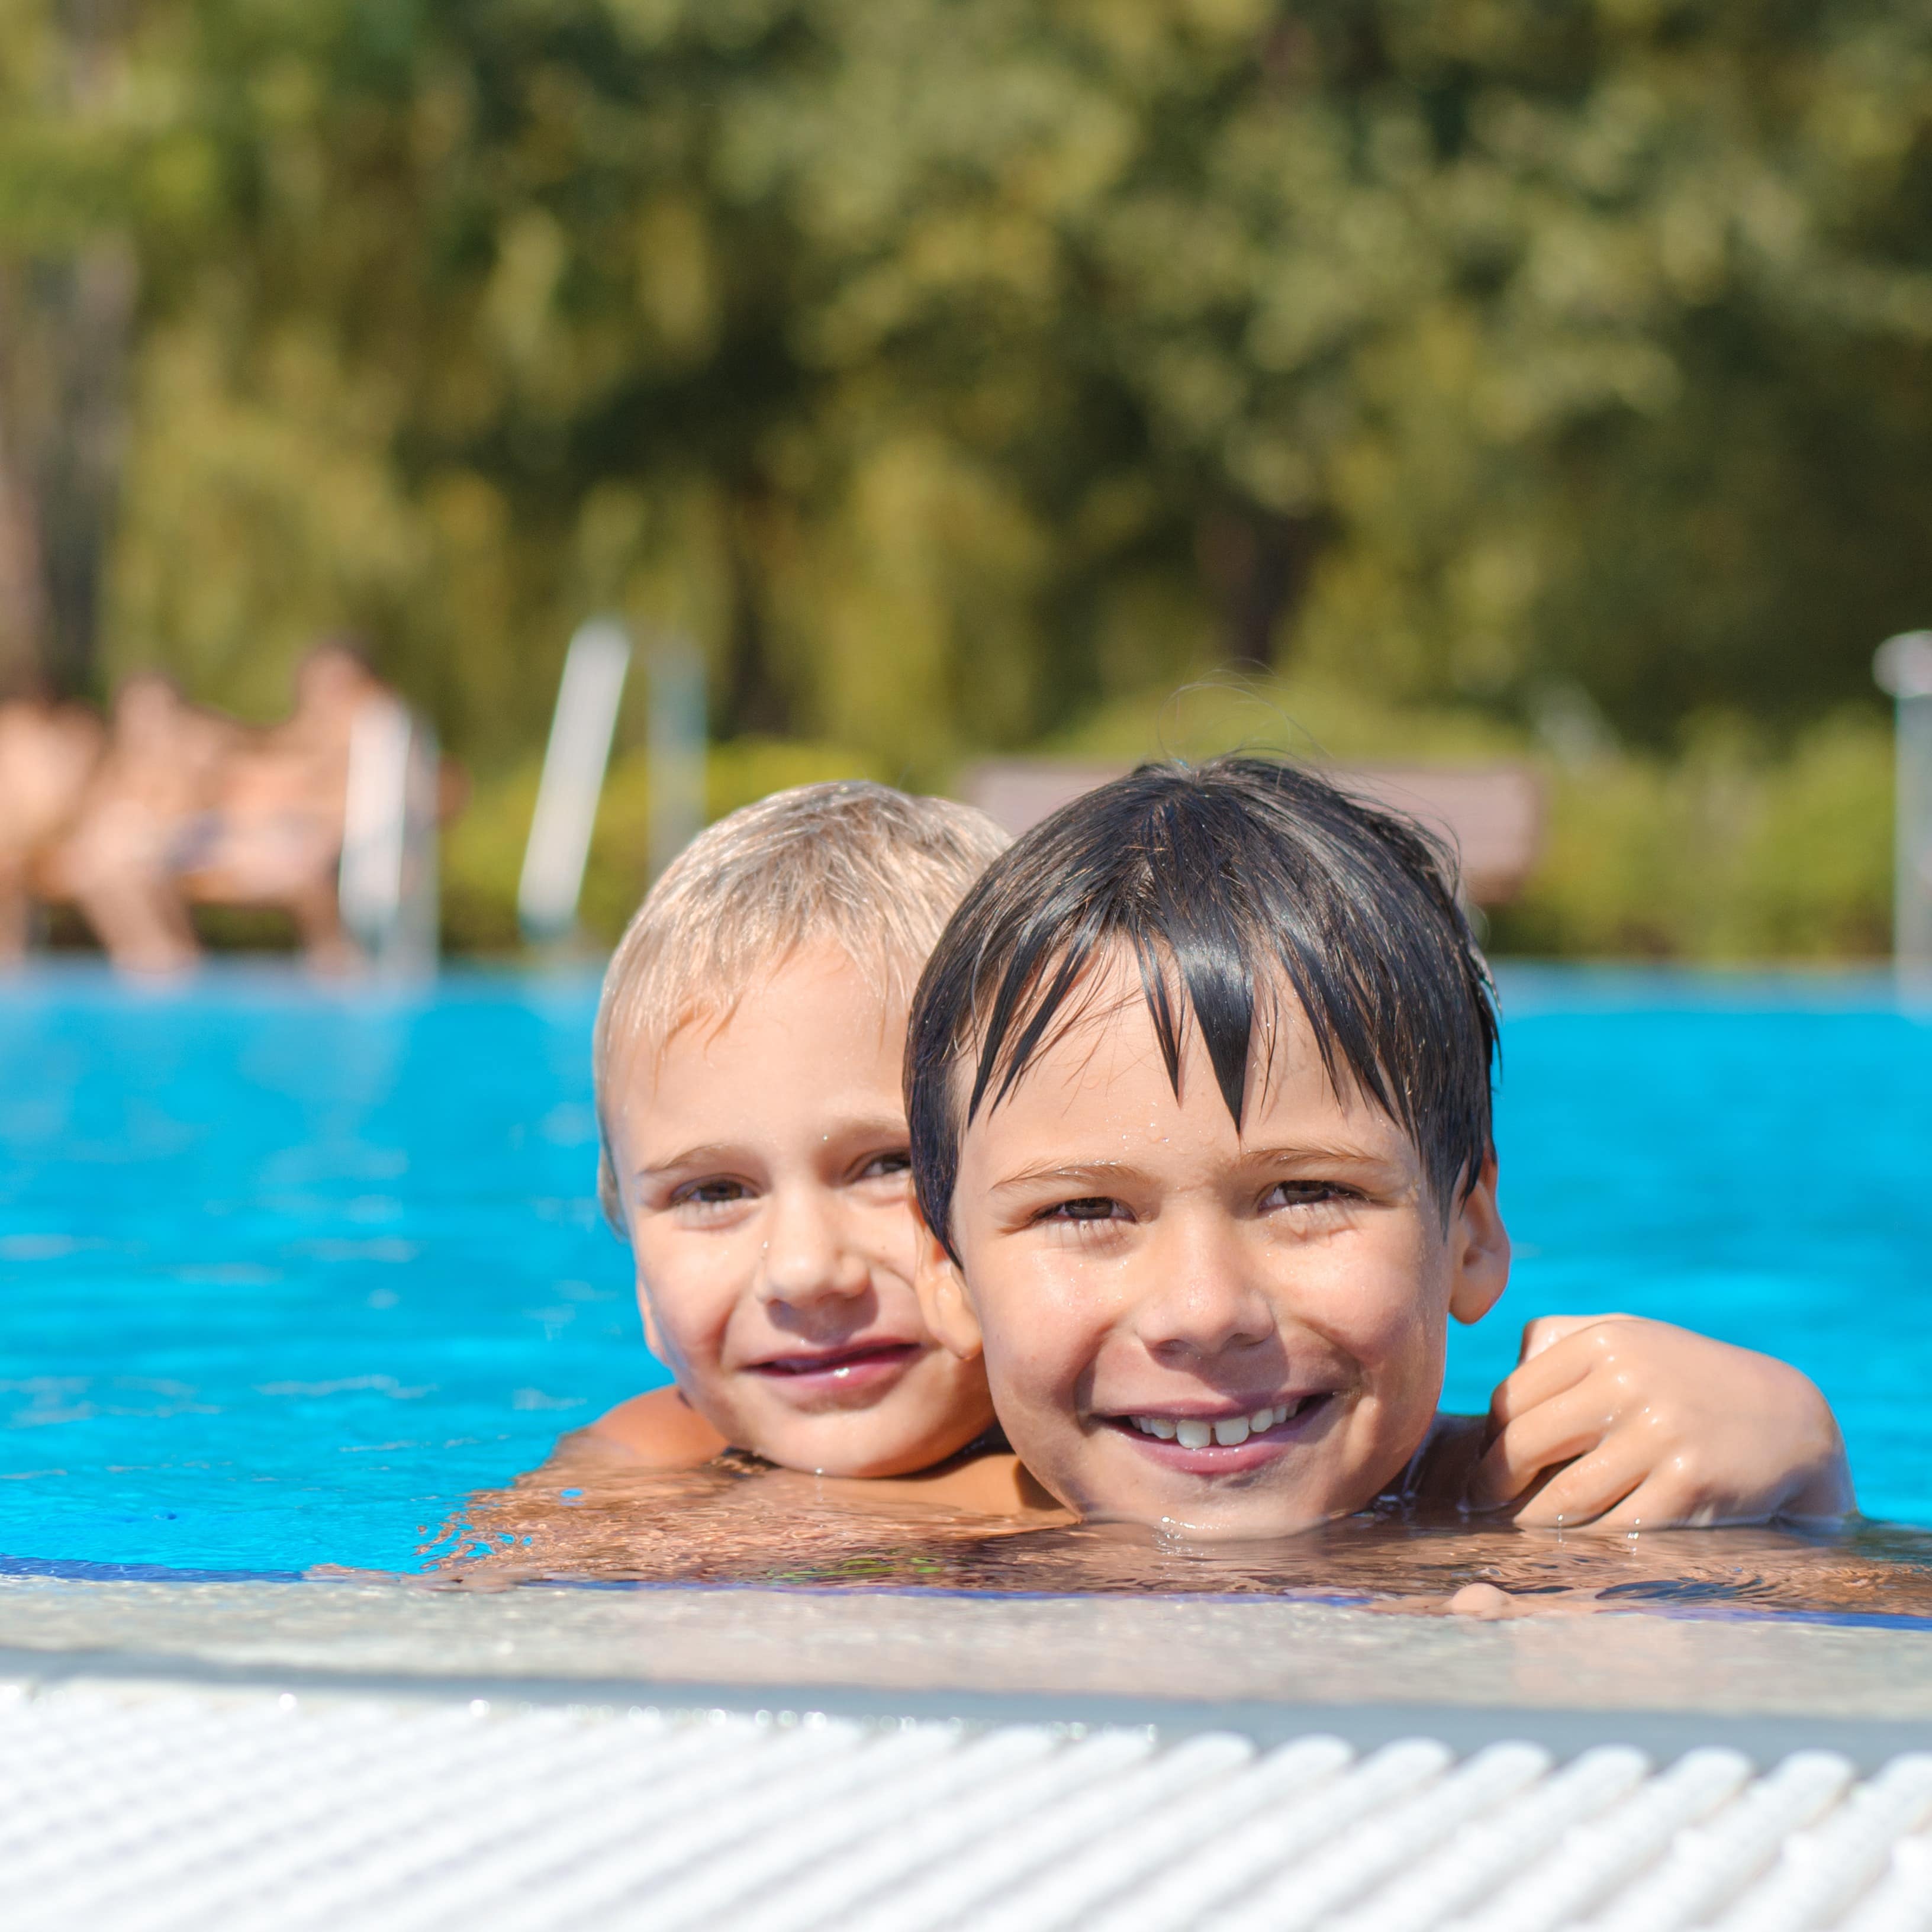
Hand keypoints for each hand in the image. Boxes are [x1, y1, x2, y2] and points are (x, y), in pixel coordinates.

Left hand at [1466, 1314, 1853, 1529]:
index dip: (1488, 1438)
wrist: (1787, 1420)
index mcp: (1602, 1342)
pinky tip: (1573, 1542)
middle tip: (1480, 1503)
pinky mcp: (1688, 1485)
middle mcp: (1627, 1382)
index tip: (1479, 1462)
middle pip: (1526, 1445)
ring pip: (1565, 1495)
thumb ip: (1558, 1347)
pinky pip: (1615, 1525)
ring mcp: (1660, 1435)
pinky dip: (1586, 1539)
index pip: (1512, 1398)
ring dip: (1530, 1519)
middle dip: (1494, 1482)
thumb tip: (1495, 1401)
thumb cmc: (1684, 1380)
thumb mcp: (1627, 1339)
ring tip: (1516, 1527)